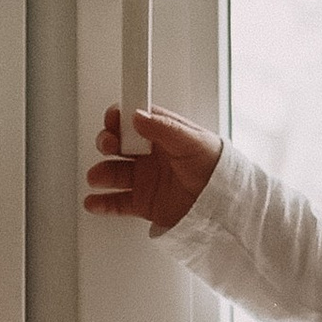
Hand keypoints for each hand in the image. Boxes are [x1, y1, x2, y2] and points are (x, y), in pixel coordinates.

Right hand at [83, 104, 222, 236]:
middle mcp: (151, 155)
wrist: (227, 206)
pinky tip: (94, 202)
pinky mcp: (145, 203)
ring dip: (101, 173)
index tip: (112, 120)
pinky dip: (103, 203)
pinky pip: (118, 202)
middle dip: (107, 142)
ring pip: (114, 173)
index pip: (133, 120)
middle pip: (118, 145)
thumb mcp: (193, 141)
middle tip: (109, 145)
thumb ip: (164, 128)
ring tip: (97, 177)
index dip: (119, 118)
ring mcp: (146, 179)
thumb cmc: (218, 169)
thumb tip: (138, 115)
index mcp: (163, 135)